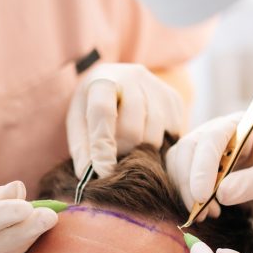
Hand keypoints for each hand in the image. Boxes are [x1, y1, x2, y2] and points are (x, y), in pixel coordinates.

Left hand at [67, 62, 183, 178]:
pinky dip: (158, 146)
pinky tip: (145, 139)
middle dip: (122, 151)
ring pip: (154, 136)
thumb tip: (89, 176)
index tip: (104, 172)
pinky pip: (171, 135)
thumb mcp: (79, 122)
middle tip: (116, 155)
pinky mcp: (174, 99)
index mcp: (103, 79)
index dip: (103, 146)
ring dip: (141, 152)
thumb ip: (81, 148)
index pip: (103, 113)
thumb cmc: (92, 105)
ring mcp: (157, 86)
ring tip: (130, 147)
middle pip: (132, 129)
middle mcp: (133, 77)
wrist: (118, 81)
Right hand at [167, 114, 252, 223]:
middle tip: (202, 211)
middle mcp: (217, 134)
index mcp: (240, 126)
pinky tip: (206, 213)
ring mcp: (204, 152)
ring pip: (177, 164)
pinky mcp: (197, 171)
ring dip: (184, 192)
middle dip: (189, 182)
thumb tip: (221, 194)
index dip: (202, 165)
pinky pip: (178, 180)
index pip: (212, 138)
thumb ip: (251, 184)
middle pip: (188, 149)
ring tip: (210, 214)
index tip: (202, 195)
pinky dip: (185, 198)